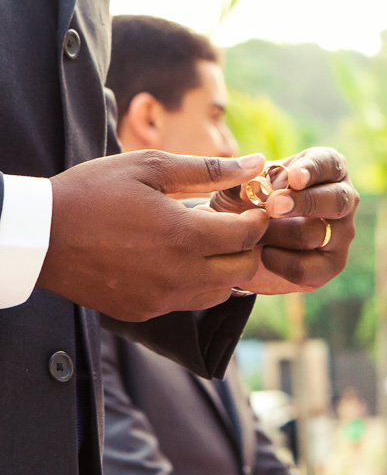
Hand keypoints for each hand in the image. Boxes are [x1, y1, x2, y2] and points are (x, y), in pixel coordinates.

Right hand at [37, 150, 268, 320]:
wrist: (40, 235)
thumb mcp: (150, 168)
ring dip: (226, 269)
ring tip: (207, 243)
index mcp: (184, 236)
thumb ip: (209, 169)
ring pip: (220, 292)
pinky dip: (196, 284)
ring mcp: (162, 298)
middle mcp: (179, 275)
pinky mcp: (145, 311)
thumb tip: (256, 163)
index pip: (248, 236)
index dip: (258, 220)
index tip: (254, 209)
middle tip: (234, 227)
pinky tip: (179, 261)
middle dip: (249, 247)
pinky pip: (188, 303)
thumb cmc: (94, 192)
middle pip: (244, 271)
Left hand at [210, 147, 358, 293]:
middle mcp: (343, 199)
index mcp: (328, 168)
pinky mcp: (331, 265)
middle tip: (273, 206)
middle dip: (304, 203)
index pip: (329, 163)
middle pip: (337, 200)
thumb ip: (246, 179)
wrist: (240, 244)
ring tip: (253, 232)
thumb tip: (260, 181)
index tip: (294, 177)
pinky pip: (309, 267)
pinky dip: (281, 262)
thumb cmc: (245, 202)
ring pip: (316, 233)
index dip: (313, 170)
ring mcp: (341, 233)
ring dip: (277, 233)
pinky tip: (264, 254)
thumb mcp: (240, 185)